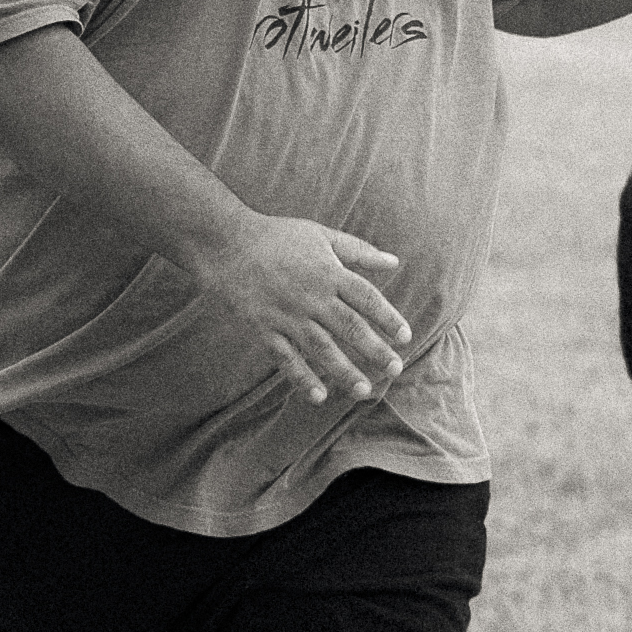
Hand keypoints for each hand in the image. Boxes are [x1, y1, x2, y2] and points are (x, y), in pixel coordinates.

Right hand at [197, 216, 411, 405]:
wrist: (225, 242)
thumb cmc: (278, 236)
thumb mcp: (322, 235)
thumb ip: (359, 251)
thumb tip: (395, 262)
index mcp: (329, 272)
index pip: (366, 298)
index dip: (388, 318)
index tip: (405, 337)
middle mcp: (312, 296)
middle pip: (349, 326)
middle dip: (374, 350)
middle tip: (395, 370)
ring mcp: (287, 314)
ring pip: (321, 347)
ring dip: (344, 371)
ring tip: (364, 391)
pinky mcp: (263, 328)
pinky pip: (285, 357)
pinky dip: (301, 378)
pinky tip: (319, 396)